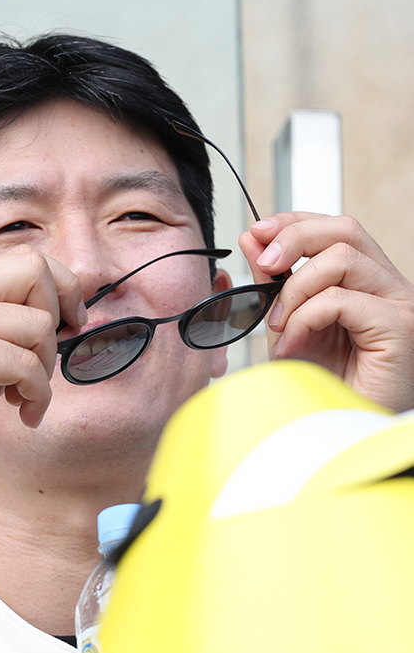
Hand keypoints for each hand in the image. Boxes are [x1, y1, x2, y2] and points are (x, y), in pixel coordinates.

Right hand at [0, 245, 85, 477]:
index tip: (68, 325)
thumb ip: (2, 332)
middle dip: (60, 316)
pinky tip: (23, 414)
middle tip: (48, 361)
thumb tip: (62, 320)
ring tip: (24, 398)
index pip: (26, 258)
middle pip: (35, 270)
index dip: (61, 288)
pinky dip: (37, 395)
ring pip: (38, 325)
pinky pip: (26, 364)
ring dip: (45, 370)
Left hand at [239, 212, 413, 411]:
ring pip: (341, 260)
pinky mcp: (398, 327)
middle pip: (344, 230)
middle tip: (263, 262)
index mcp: (367, 281)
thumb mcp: (289, 324)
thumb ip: (274, 282)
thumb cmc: (325, 385)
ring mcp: (399, 304)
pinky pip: (339, 301)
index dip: (294, 222)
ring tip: (280, 327)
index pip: (336, 228)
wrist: (342, 430)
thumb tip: (253, 239)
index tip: (257, 232)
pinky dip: (304, 319)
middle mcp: (388, 286)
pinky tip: (294, 344)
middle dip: (293, 238)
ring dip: (295, 291)